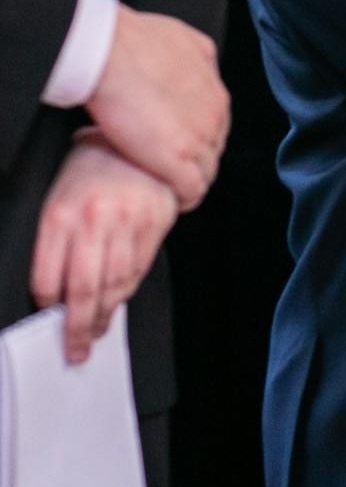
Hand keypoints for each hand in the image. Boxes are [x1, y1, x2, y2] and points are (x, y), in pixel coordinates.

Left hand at [31, 138, 178, 363]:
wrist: (138, 138)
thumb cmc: (94, 166)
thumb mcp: (58, 195)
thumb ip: (56, 241)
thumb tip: (56, 290)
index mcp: (60, 214)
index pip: (48, 278)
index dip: (48, 306)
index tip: (49, 319)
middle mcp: (93, 221)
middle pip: (83, 290)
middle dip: (78, 327)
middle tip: (75, 349)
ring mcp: (128, 222)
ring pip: (115, 285)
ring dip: (106, 315)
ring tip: (98, 331)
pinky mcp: (156, 222)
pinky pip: (139, 269)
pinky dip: (127, 292)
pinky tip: (119, 302)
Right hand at [87, 4, 228, 211]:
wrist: (109, 51)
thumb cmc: (133, 39)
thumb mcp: (182, 38)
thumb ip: (197, 55)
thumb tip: (198, 61)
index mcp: (216, 92)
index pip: (216, 128)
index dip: (197, 140)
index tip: (179, 147)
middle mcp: (215, 116)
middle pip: (214, 150)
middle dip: (196, 161)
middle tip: (172, 170)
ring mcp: (199, 139)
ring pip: (207, 172)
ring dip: (191, 181)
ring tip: (171, 188)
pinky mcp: (177, 160)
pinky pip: (192, 191)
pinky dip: (185, 199)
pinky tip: (173, 201)